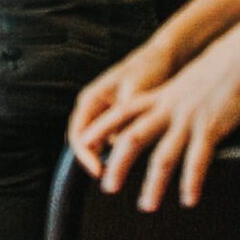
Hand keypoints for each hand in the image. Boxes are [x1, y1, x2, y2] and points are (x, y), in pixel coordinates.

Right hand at [68, 40, 179, 177]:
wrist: (162, 57)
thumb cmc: (148, 71)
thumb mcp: (135, 93)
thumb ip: (124, 115)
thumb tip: (117, 143)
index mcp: (91, 99)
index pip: (78, 134)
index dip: (85, 156)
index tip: (99, 172)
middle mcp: (92, 107)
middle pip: (83, 141)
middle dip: (92, 162)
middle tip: (108, 182)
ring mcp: (103, 112)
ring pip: (95, 142)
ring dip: (103, 159)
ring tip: (117, 177)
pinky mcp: (116, 117)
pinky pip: (109, 139)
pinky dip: (115, 152)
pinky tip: (129, 163)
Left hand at [82, 8, 239, 210]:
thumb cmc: (213, 72)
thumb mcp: (180, 86)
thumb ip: (167, 103)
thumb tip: (159, 120)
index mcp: (156, 97)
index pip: (118, 115)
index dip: (98, 131)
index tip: (83, 148)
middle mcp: (166, 108)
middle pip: (132, 138)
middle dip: (118, 164)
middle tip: (108, 186)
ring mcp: (187, 119)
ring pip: (163, 156)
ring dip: (153, 185)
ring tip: (146, 205)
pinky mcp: (210, 127)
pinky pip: (197, 160)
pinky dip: (191, 182)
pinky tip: (189, 200)